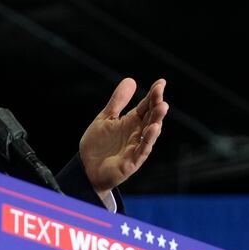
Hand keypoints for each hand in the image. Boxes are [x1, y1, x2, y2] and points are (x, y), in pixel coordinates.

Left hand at [78, 78, 167, 200]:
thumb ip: (118, 101)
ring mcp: (136, 147)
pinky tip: (152, 128)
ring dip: (157, 120)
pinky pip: (142, 150)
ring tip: (162, 107)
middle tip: (160, 92)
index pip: (146, 106)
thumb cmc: (98, 146)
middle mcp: (137, 134)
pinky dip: (148, 140)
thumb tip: (131, 80)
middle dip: (157, 104)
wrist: (86, 170)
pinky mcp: (132, 162)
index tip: (161, 82)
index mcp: (132, 122)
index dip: (153, 95)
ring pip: (150, 133)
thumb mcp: (105, 118)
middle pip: (151, 117)